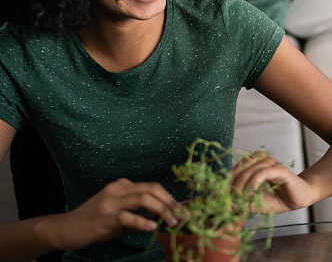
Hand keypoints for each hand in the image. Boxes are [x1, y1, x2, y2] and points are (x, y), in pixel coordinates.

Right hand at [54, 178, 180, 250]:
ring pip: (143, 199)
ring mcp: (110, 202)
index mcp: (122, 186)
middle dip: (170, 201)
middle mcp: (117, 189)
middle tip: (182, 215)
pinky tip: (152, 226)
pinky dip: (142, 221)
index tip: (182, 209)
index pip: (152, 186)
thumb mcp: (118, 214)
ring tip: (172, 221)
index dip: (170, 197)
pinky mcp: (104, 216)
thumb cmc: (94, 222)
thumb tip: (162, 219)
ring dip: (162, 210)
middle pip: (152, 189)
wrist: (65, 228)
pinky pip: (127, 216)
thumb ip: (137, 213)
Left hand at [231, 151, 314, 213]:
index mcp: (255, 166)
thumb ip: (243, 202)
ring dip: (241, 186)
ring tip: (239, 200)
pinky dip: (252, 184)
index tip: (219, 196)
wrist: (300, 199)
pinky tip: (250, 194)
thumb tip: (227, 205)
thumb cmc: (278, 200)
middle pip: (240, 167)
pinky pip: (261, 173)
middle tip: (228, 200)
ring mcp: (271, 164)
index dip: (226, 181)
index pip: (236, 168)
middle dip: (231, 184)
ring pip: (249, 169)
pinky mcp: (280, 170)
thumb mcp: (256, 203)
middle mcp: (262, 161)